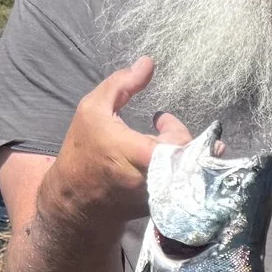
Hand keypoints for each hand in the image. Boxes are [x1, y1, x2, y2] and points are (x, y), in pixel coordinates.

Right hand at [48, 58, 192, 225]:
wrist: (76, 202)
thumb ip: (122, 84)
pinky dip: (184, 175)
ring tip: (169, 147)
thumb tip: (148, 62)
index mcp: (143, 154)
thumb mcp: (93, 110)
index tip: (160, 119)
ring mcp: (165, 198)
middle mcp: (158, 180)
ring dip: (187, 158)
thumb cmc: (83, 151)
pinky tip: (170, 165)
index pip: (182, 139)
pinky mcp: (167, 209)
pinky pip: (189, 189)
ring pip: (194, 174)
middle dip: (184, 141)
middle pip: (193, 157)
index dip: (175, 127)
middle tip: (167, 133)